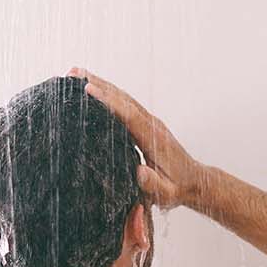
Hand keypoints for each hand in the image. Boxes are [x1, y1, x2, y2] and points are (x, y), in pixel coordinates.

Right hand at [70, 68, 209, 208]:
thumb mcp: (166, 192)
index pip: (128, 115)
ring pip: (123, 98)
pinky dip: (109, 94)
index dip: (108, 101)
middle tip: (73, 73)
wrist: (193, 181)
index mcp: (153, 138)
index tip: (88, 89)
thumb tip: (140, 172)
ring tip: (76, 75)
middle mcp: (151, 124)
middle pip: (122, 99)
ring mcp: (149, 122)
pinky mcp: (145, 124)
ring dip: (101, 84)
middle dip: (98, 84)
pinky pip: (125, 104)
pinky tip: (94, 89)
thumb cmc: (177, 187)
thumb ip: (153, 184)